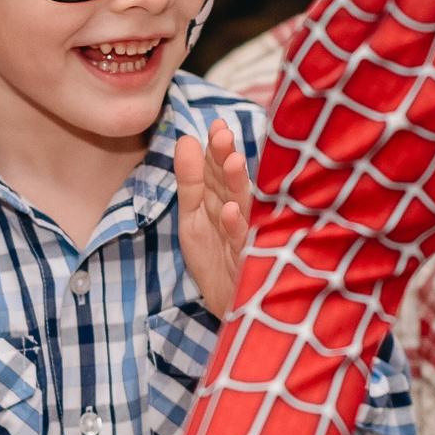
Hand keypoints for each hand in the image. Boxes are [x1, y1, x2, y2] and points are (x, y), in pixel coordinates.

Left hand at [174, 119, 249, 314]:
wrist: (231, 309)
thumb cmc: (215, 261)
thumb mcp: (193, 218)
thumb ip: (190, 181)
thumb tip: (187, 138)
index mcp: (225, 201)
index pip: (220, 171)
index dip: (217, 149)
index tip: (217, 125)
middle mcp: (238, 216)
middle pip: (232, 183)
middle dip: (227, 158)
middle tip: (223, 134)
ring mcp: (245, 239)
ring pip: (242, 207)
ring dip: (236, 185)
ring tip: (231, 161)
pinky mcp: (247, 264)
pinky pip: (242, 244)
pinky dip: (236, 227)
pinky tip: (229, 211)